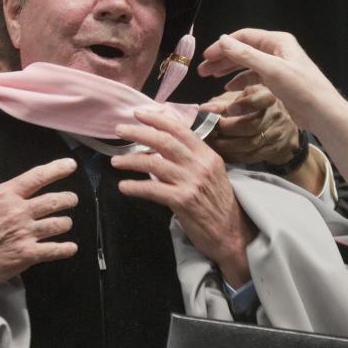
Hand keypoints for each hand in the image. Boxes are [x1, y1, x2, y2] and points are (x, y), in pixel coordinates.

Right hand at [0, 158, 78, 287]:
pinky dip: (65, 249)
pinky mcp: (27, 253)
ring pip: (58, 224)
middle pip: (54, 201)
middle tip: (72, 199)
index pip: (37, 177)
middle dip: (68, 199)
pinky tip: (70, 248)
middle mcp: (20, 211)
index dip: (57, 169)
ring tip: (66, 223)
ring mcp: (25, 232)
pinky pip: (54, 249)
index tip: (70, 165)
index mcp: (7, 195)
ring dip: (65, 223)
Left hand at [111, 109, 255, 286]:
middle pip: (165, 141)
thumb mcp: (212, 173)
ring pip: (155, 164)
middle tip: (120, 129)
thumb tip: (165, 144)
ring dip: (131, 160)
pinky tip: (124, 186)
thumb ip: (192, 158)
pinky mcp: (182, 201)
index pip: (180, 130)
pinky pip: (153, 190)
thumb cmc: (219, 204)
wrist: (232, 233)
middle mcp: (200, 165)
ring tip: (115, 161)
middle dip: (139, 132)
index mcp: (207, 155)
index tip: (139, 113)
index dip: (157, 119)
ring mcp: (191, 182)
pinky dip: (135, 187)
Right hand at [198, 29, 343, 132]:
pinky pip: (254, 77)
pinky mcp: (278, 82)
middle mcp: (277, 51)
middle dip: (223, 59)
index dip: (223, 45)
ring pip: (247, 64)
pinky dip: (241, 81)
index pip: (244, 37)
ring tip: (210, 77)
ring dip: (229, 69)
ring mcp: (277, 66)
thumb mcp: (271, 69)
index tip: (206, 56)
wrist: (323, 113)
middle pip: (243, 50)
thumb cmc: (301, 88)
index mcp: (277, 42)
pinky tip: (230, 87)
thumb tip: (223, 40)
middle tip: (203, 70)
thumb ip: (245, 55)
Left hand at [201, 85, 299, 165]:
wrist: (281, 126)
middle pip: (250, 125)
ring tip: (212, 142)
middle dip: (227, 129)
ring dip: (227, 145)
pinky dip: (234, 155)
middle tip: (211, 130)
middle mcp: (275, 114)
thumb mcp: (240, 99)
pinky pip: (251, 156)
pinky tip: (222, 152)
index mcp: (267, 96)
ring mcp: (276, 134)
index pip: (259, 99)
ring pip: (250, 144)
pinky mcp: (273, 150)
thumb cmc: (255, 107)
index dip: (244, 104)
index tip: (230, 108)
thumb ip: (222, 104)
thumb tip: (203, 110)